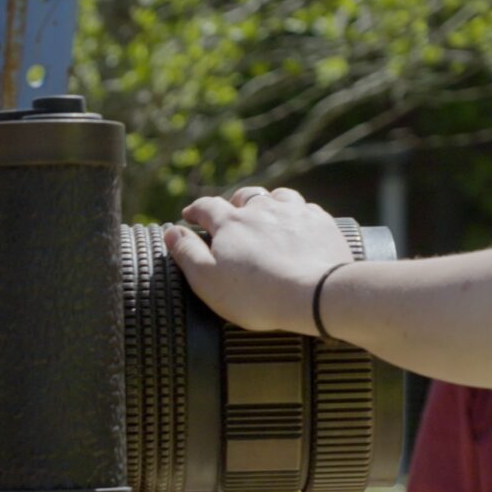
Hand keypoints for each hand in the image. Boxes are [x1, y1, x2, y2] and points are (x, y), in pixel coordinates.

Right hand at [166, 187, 354, 333]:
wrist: (317, 295)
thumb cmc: (256, 294)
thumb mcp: (208, 280)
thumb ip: (187, 253)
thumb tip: (171, 232)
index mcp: (230, 223)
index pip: (206, 207)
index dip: (195, 211)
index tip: (189, 216)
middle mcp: (261, 209)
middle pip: (244, 196)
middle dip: (233, 203)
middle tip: (229, 215)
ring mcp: (294, 212)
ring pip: (276, 196)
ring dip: (266, 202)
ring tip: (264, 214)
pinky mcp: (321, 222)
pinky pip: (305, 207)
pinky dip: (295, 212)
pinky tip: (296, 224)